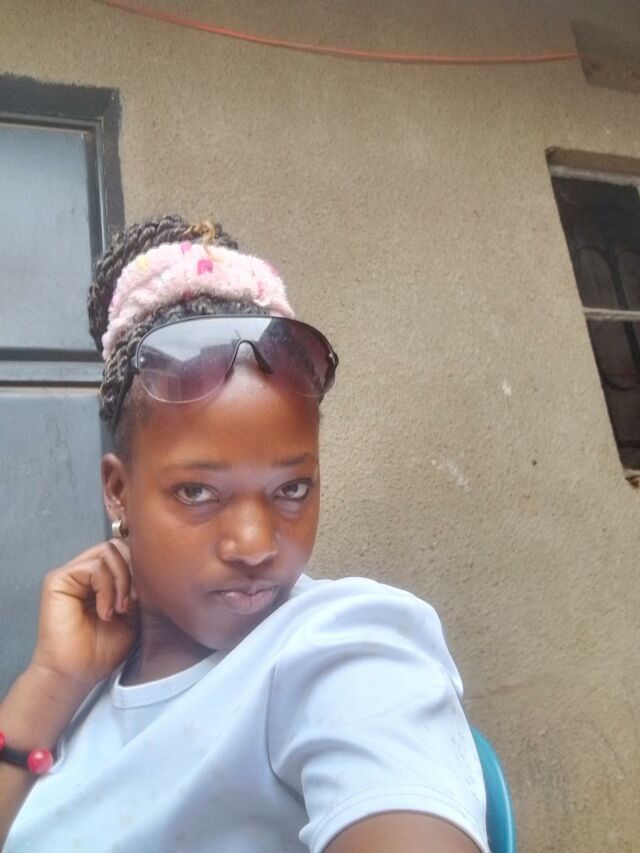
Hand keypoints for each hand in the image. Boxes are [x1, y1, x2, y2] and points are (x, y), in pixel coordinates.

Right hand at [29, 540, 138, 688]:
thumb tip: (148, 565)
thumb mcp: (133, 614)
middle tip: (133, 602)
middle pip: (118, 545)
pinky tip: (106, 613)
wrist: (78, 673)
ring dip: (122, 581)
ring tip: (121, 609)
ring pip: (108, 552)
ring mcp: (72, 573)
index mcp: (103, 578)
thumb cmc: (104, 649)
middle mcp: (86, 571)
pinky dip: (106, 589)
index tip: (146, 595)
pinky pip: (93, 567)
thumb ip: (138, 587)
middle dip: (133, 570)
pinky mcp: (58, 580)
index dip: (140, 565)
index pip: (126, 551)